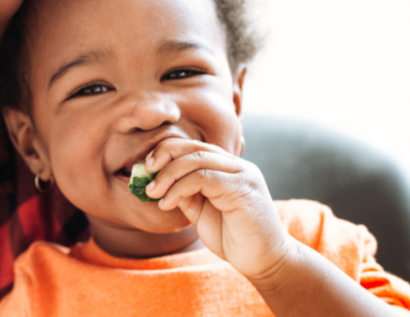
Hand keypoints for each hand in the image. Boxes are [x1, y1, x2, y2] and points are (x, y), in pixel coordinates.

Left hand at [144, 137, 294, 278]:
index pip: (193, 147)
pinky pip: (205, 177)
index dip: (167, 151)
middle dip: (164, 155)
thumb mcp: (200, 212)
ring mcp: (242, 174)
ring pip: (197, 159)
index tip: (146, 167)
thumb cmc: (234, 237)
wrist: (264, 261)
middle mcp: (236, 166)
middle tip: (145, 172)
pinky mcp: (243, 187)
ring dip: (168, 174)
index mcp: (226, 167)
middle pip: (194, 147)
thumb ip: (184, 194)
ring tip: (153, 192)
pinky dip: (180, 187)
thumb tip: (156, 181)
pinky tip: (167, 202)